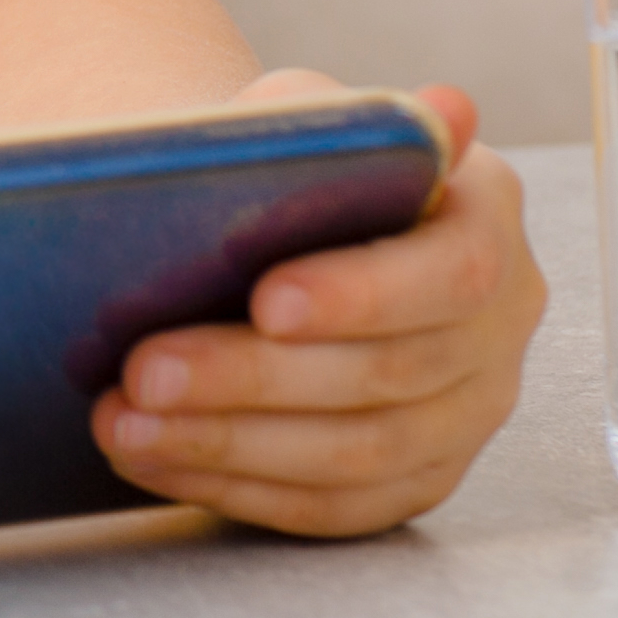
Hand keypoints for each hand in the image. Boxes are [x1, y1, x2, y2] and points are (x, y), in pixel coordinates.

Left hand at [93, 73, 545, 532]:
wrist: (279, 226)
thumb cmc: (291, 163)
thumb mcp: (309, 114)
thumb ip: (345, 117)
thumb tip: (442, 111)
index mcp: (485, 220)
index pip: (450, 274)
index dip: (362, 294)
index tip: (265, 301)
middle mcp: (495, 327)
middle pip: (386, 374)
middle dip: (252, 378)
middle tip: (143, 371)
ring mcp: (464, 414)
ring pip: (354, 453)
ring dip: (227, 444)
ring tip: (122, 422)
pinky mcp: (416, 477)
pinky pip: (332, 506)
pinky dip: (235, 488)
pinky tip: (153, 459)